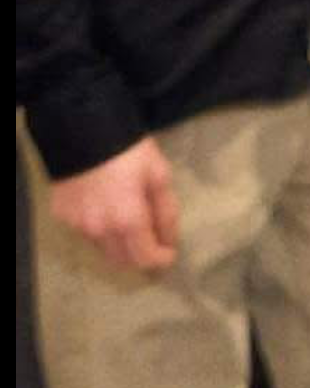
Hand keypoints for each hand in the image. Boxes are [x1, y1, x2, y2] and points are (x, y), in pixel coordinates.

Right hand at [49, 138, 179, 270]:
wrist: (82, 127)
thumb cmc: (129, 150)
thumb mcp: (159, 175)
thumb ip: (166, 212)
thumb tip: (168, 241)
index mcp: (128, 220)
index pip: (145, 258)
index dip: (161, 259)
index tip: (169, 252)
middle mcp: (100, 230)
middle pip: (123, 260)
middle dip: (140, 254)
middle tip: (150, 237)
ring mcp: (78, 224)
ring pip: (103, 248)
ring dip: (118, 243)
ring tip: (126, 217)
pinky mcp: (62, 215)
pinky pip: (84, 232)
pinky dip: (98, 228)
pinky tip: (103, 205)